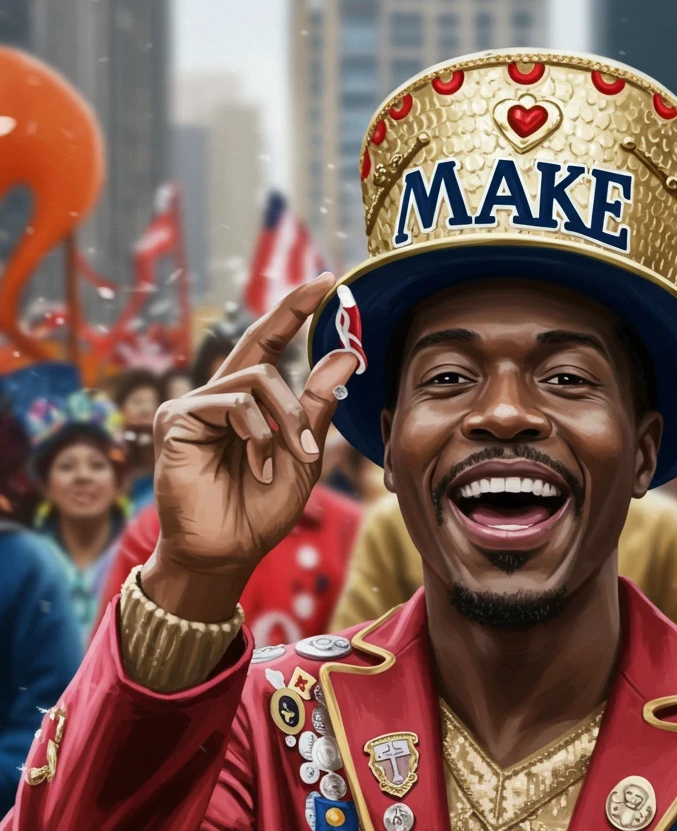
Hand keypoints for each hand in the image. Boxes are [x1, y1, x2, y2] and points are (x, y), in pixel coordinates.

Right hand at [142, 274, 357, 620]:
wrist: (229, 550)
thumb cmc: (263, 507)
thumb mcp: (304, 456)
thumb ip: (317, 408)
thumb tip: (344, 356)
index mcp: (250, 402)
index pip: (270, 343)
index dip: (292, 310)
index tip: (324, 281)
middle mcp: (221, 395)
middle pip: (259, 342)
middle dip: (291, 316)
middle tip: (323, 301)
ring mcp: (196, 405)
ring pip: (257, 379)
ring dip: (287, 421)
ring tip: (291, 459)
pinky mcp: (178, 420)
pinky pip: (232, 404)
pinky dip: (256, 435)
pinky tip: (256, 465)